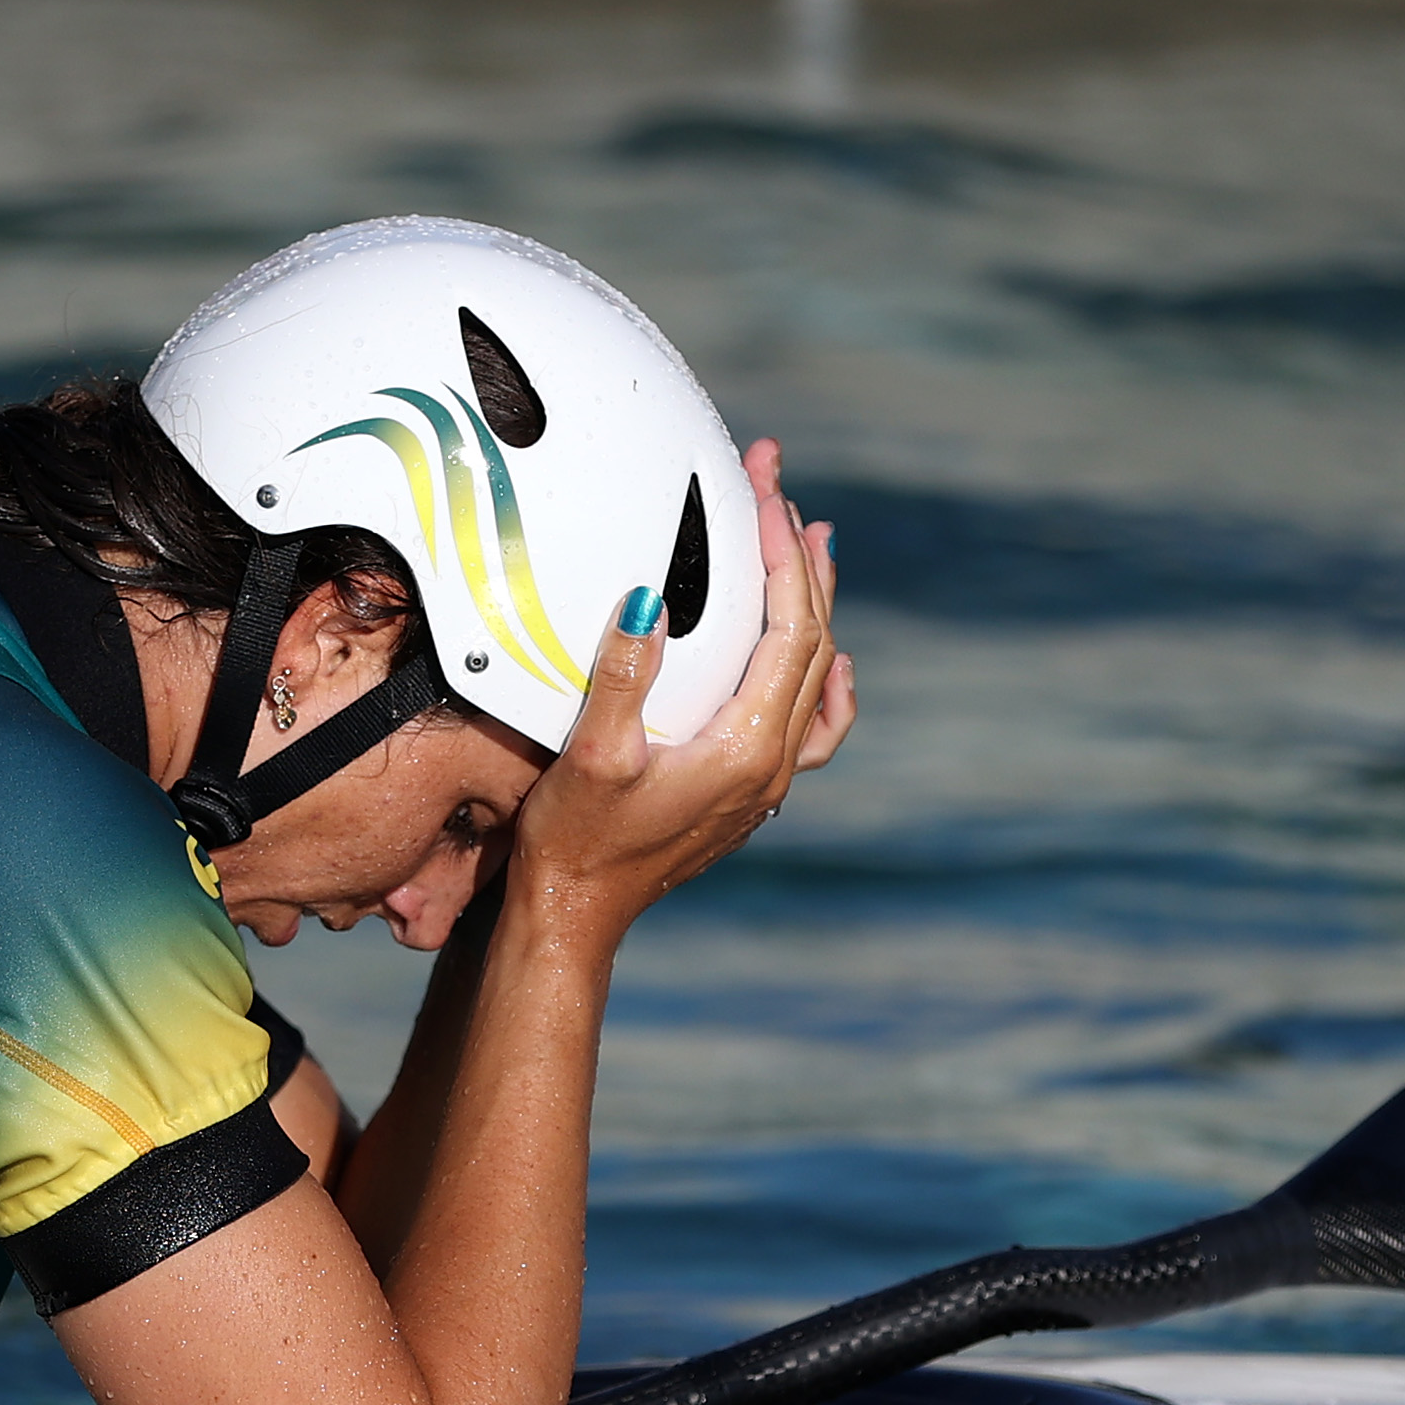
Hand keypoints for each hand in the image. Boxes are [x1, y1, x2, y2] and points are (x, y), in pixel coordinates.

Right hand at [501, 437, 856, 955]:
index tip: (767, 494)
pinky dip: (825, 683)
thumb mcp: (592, 754)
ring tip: (817, 546)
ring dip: (818, 607)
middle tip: (783, 490)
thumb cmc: (576, 841)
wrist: (574, 913)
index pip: (789, 629)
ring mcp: (765, 782)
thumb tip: (650, 601)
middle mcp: (771, 764)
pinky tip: (829, 664)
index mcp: (746, 748)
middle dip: (801, 560)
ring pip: (817, 677)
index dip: (783, 555)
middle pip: (813, 642)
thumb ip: (623, 674)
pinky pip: (812, 728)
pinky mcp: (746, 792)